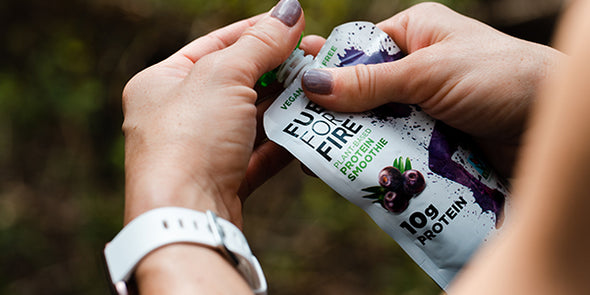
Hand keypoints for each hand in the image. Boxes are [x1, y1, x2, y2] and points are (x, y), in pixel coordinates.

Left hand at [120, 0, 303, 292]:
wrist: (186, 218)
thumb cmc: (190, 138)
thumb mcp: (223, 76)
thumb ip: (260, 43)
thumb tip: (290, 9)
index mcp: (161, 81)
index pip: (215, 44)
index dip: (257, 31)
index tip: (294, 24)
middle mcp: (177, 115)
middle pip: (237, 82)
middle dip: (278, 69)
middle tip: (316, 57)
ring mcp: (201, 150)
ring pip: (251, 119)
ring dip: (286, 105)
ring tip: (320, 89)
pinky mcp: (224, 180)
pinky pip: (259, 152)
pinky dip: (285, 139)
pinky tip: (311, 126)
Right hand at [300, 2, 563, 176]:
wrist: (553, 126)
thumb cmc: (500, 78)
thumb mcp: (427, 73)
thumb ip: (368, 83)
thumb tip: (312, 84)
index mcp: (416, 32)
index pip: (358, 49)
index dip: (326, 69)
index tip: (291, 89)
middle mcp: (418, 66)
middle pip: (361, 90)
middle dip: (334, 113)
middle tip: (296, 134)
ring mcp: (425, 105)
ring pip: (376, 122)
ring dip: (352, 140)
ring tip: (314, 160)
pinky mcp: (434, 138)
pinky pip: (394, 146)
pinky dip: (376, 158)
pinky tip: (348, 172)